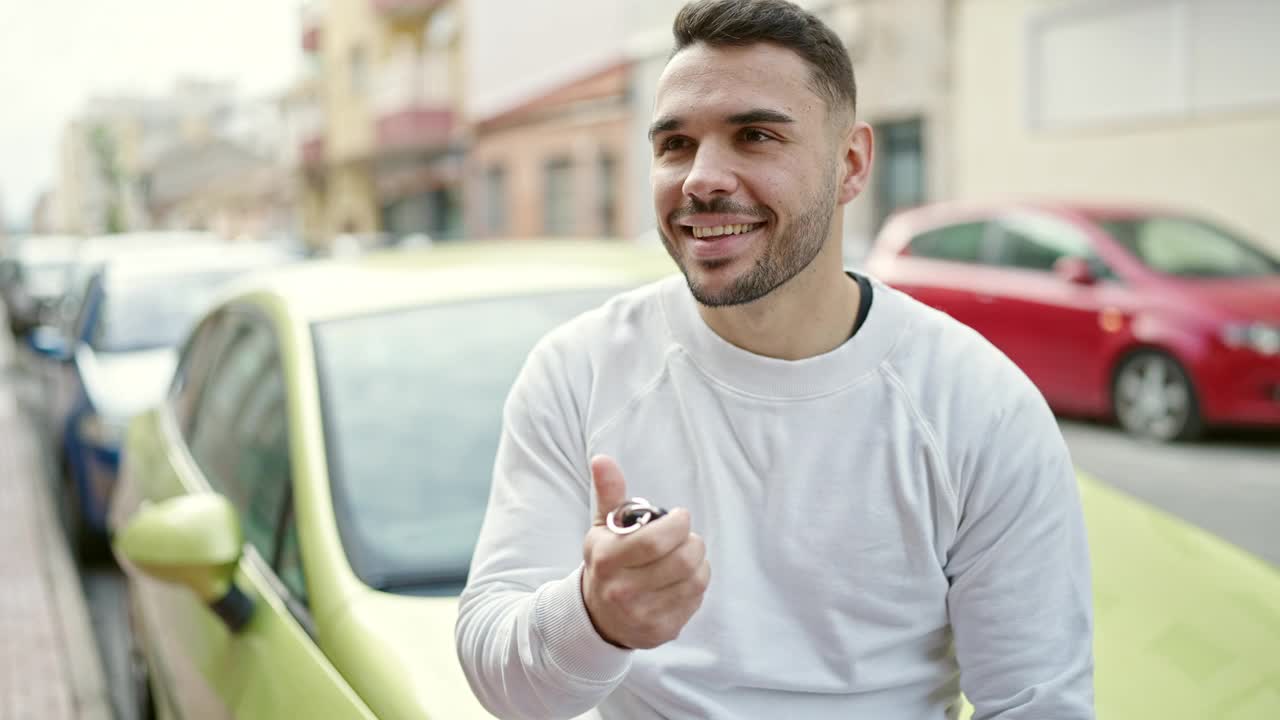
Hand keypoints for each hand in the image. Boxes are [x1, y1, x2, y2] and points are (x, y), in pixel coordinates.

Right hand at [581, 455, 710, 649]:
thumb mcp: (603, 528)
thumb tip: (602, 459)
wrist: (598, 616)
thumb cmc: (608, 563)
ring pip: (695, 580)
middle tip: (687, 537)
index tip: (680, 517)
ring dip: (699, 562)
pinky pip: (696, 600)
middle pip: (681, 561)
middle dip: (693, 542)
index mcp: (607, 560)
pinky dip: (696, 584)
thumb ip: (609, 493)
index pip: (654, 541)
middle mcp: (622, 591)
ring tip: (687, 555)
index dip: (677, 525)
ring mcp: (643, 615)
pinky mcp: (662, 631)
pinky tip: (683, 579)